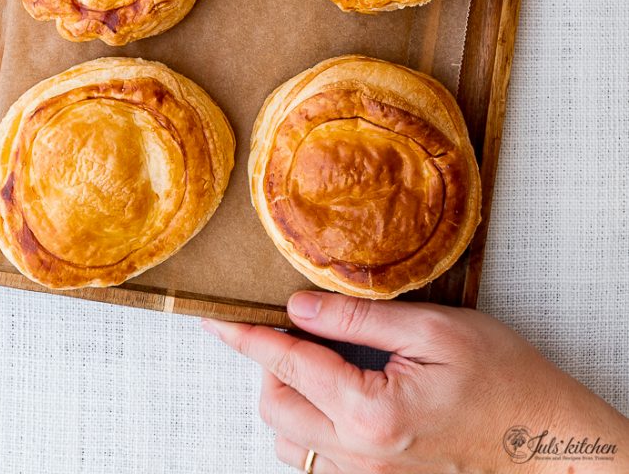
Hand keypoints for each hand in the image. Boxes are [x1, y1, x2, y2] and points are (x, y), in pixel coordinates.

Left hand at [203, 292, 628, 471]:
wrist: (546, 438)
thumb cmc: (501, 377)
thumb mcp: (431, 330)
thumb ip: (356, 317)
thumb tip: (298, 305)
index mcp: (371, 413)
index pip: (286, 365)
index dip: (245, 336)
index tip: (214, 318)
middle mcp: (360, 456)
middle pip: (275, 405)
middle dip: (269, 362)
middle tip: (295, 324)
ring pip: (289, 437)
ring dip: (288, 393)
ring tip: (319, 357)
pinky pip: (317, 456)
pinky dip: (310, 420)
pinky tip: (337, 391)